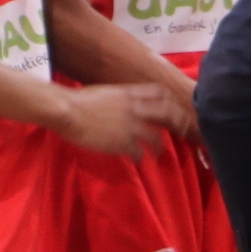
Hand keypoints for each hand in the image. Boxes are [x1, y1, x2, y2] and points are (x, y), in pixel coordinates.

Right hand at [56, 82, 190, 157]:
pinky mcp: (122, 142)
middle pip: (166, 112)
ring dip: (160, 145)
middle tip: (183, 129)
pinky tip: (139, 159)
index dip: (169, 100)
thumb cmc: (77, 99)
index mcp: (130, 93)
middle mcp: (135, 108)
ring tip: (161, 152)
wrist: (67, 110)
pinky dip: (140, 156)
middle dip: (178, 121)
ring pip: (156, 137)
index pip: (159, 92)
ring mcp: (131, 126)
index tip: (174, 107)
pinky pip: (139, 152)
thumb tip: (121, 103)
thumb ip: (118, 98)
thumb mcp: (104, 92)